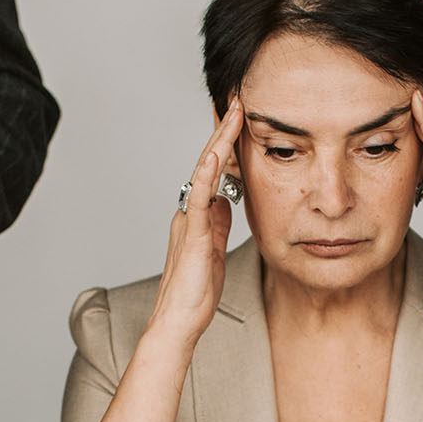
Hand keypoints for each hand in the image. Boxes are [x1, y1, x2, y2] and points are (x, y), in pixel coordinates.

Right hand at [143, 98, 241, 348]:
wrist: (179, 321)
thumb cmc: (196, 293)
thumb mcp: (215, 249)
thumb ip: (218, 224)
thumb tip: (226, 201)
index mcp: (198, 215)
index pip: (216, 171)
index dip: (229, 144)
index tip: (243, 119)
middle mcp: (190, 211)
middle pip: (210, 162)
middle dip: (225, 131)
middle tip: (240, 100)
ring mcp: (189, 220)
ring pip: (205, 171)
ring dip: (220, 140)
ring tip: (233, 113)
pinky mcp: (193, 234)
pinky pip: (199, 197)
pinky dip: (208, 174)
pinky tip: (217, 153)